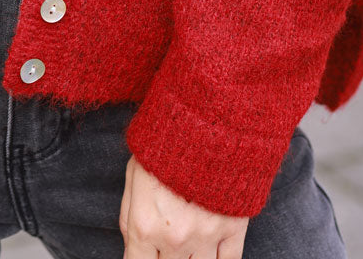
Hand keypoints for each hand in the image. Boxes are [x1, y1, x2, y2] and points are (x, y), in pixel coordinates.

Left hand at [119, 155, 248, 257]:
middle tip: (168, 238)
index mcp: (145, 226)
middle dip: (165, 257)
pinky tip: (210, 250)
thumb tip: (133, 246)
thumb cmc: (166, 142)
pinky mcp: (233, 228)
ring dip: (191, 258)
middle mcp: (174, 238)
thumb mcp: (133, 173)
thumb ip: (129, 217)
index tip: (146, 254)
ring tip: (187, 241)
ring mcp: (206, 236)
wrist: (206, 117)